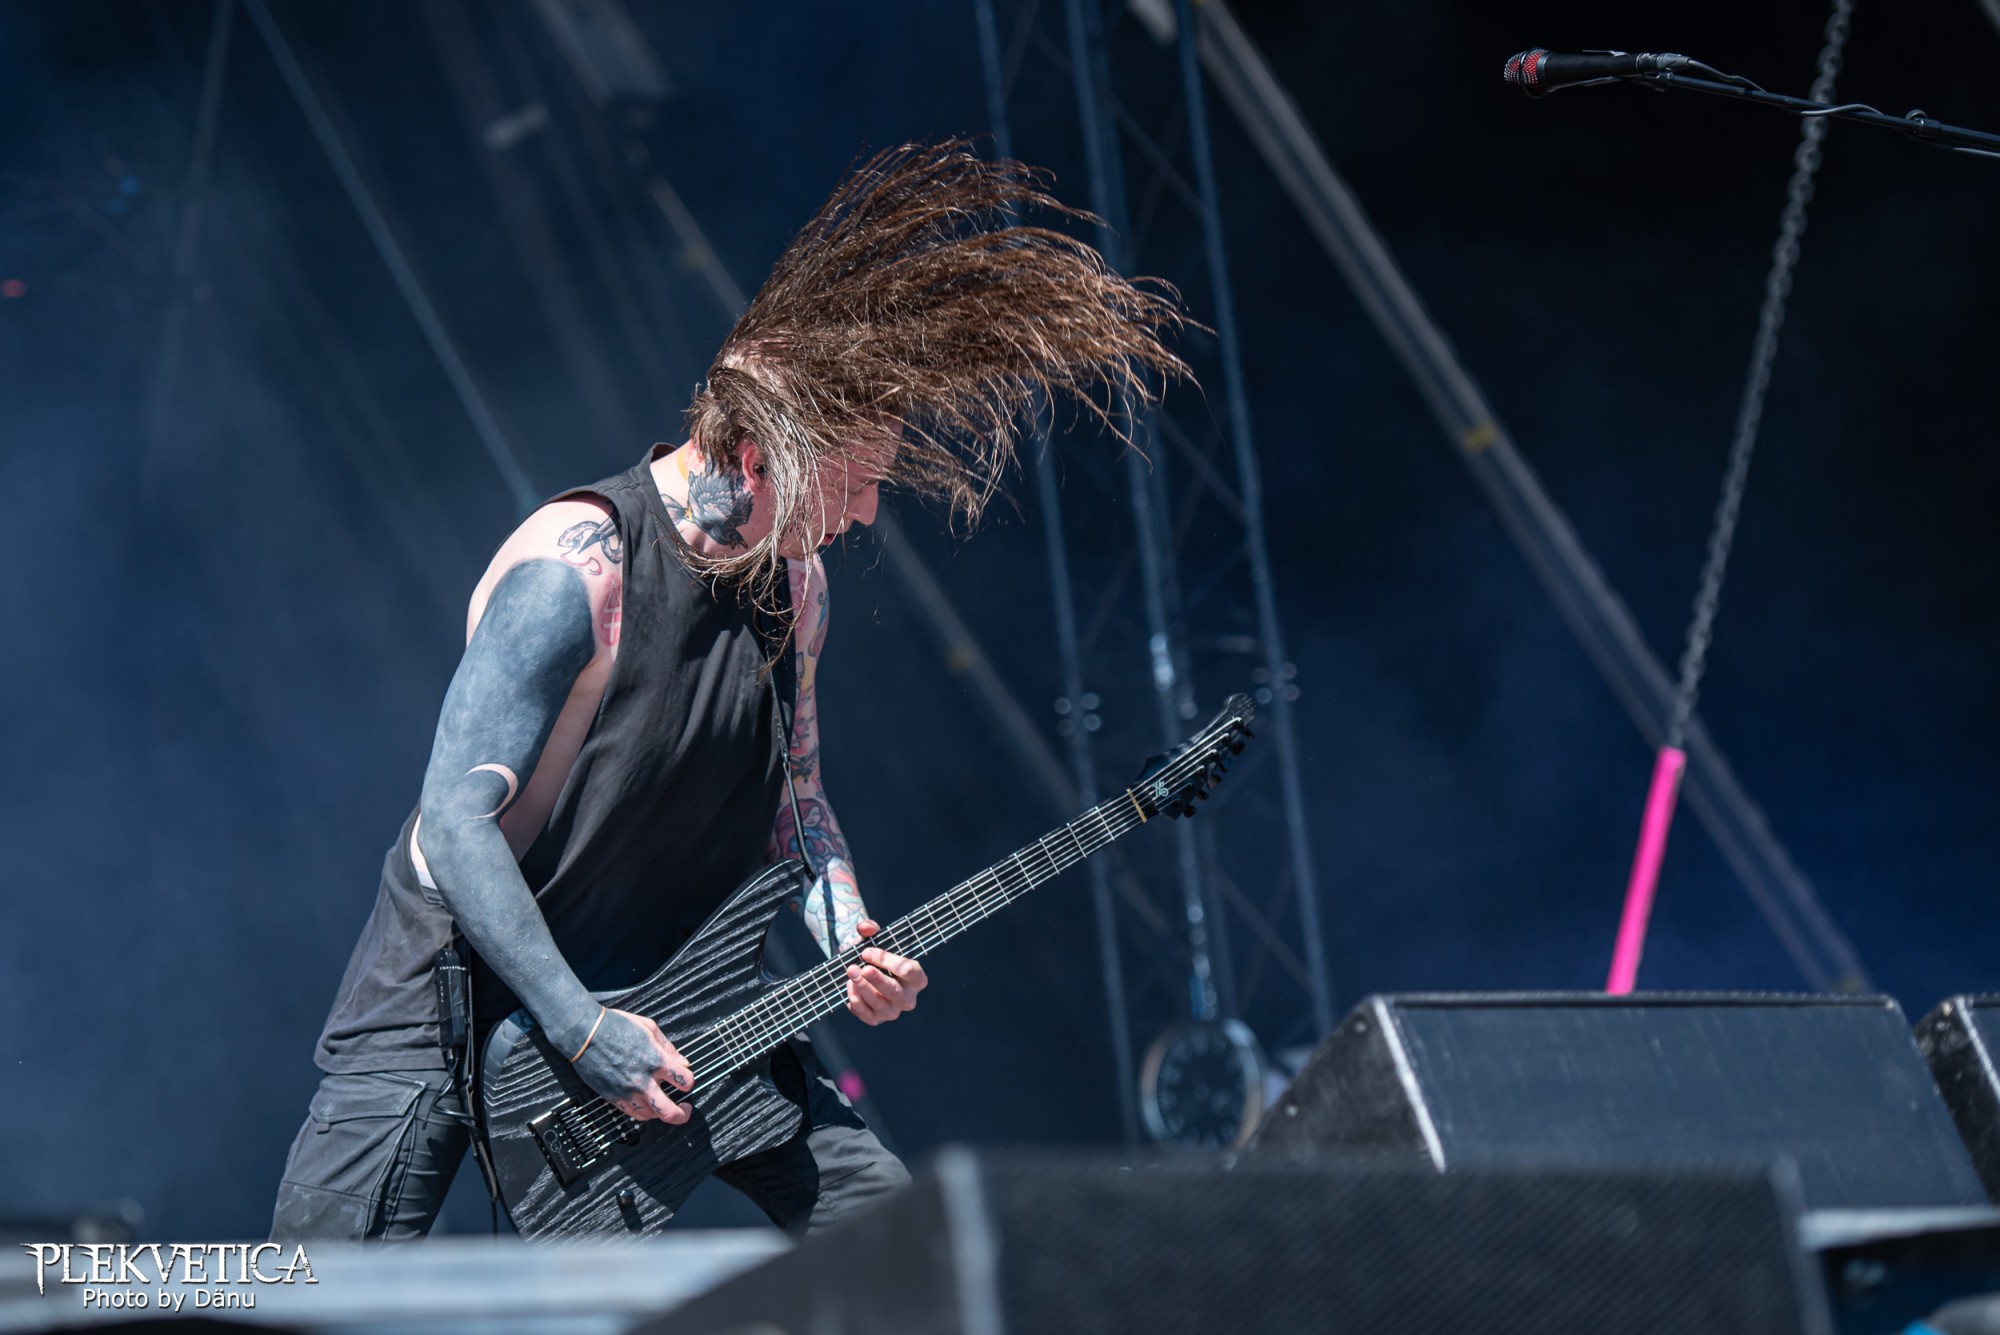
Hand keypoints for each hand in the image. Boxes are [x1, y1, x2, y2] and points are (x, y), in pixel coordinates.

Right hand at [570, 1007, 693, 1123]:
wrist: (585, 1033)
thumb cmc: (615, 1026)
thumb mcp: (649, 1027)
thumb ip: (668, 1047)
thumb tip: (682, 1062)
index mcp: (656, 1060)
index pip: (685, 1081)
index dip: (690, 1081)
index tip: (687, 1080)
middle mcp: (643, 1080)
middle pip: (669, 1111)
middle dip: (682, 1114)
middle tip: (685, 1110)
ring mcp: (627, 1091)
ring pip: (651, 1116)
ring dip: (661, 1113)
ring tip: (665, 1106)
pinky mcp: (613, 1097)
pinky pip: (632, 1114)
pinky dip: (643, 1113)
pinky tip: (647, 1105)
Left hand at [845, 920, 926, 1024]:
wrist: (859, 969)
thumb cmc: (873, 955)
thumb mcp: (873, 939)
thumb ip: (870, 929)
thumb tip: (865, 927)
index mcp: (916, 978)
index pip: (908, 970)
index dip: (887, 961)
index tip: (866, 952)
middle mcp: (908, 998)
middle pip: (895, 991)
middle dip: (876, 979)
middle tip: (858, 968)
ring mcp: (892, 1011)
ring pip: (879, 1004)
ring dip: (862, 988)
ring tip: (850, 973)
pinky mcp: (876, 1019)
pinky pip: (866, 1015)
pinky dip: (856, 1001)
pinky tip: (849, 987)